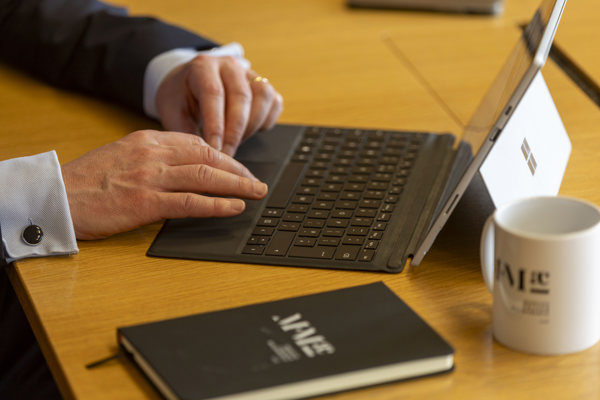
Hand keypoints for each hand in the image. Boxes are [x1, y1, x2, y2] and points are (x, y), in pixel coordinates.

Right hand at [61, 130, 267, 239]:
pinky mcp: (146, 203)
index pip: (198, 143)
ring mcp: (151, 177)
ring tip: (256, 193)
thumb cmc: (89, 180)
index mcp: (148, 140)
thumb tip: (185, 168)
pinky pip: (191, 202)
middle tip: (257, 182)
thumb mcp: (124, 156)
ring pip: (206, 176)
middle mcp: (153, 154)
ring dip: (237, 186)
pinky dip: (217, 204)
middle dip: (238, 171)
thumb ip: (155, 157)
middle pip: (208, 157)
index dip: (225, 156)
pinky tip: (234, 208)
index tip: (239, 168)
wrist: (57, 196)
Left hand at [156, 54, 282, 155]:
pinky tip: (249, 132)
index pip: (214, 94)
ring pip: (263, 96)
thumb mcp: (173, 113)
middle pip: (242, 96)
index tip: (215, 149)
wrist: (188, 83)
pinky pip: (274, 102)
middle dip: (236, 131)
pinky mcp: (263, 84)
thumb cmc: (180, 98)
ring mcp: (249, 73)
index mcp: (203, 67)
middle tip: (227, 154)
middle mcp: (229, 66)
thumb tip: (203, 155)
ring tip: (236, 142)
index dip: (216, 124)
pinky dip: (265, 121)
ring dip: (252, 126)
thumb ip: (186, 132)